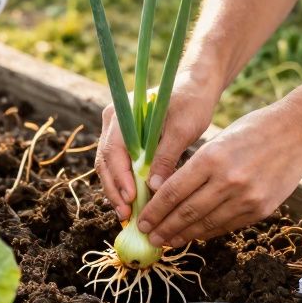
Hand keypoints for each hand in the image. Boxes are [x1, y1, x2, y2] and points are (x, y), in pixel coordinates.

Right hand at [95, 71, 217, 221]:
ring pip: (109, 167)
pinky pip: (119, 165)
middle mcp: (113, 121)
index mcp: (123, 114)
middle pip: (106, 162)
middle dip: (115, 190)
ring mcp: (116, 131)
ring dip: (117, 191)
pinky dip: (124, 184)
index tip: (131, 199)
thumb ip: (166, 157)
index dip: (120, 178)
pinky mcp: (126, 141)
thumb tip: (153, 188)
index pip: (113, 150)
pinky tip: (133, 203)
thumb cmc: (191, 103)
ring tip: (128, 215)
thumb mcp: (182, 130)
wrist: (195, 86)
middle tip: (126, 215)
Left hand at [137, 104, 301, 247]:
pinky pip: (227, 226)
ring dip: (183, 236)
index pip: (172, 192)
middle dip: (163, 228)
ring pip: (206, 224)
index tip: (141, 220)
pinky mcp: (261, 209)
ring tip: (168, 241)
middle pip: (185, 212)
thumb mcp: (217, 141)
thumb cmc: (252, 130)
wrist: (297, 133)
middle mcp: (228, 181)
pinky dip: (208, 232)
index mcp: (211, 158)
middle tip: (149, 237)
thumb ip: (195, 168)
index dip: (154, 210)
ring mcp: (246, 198)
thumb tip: (166, 194)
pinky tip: (195, 235)